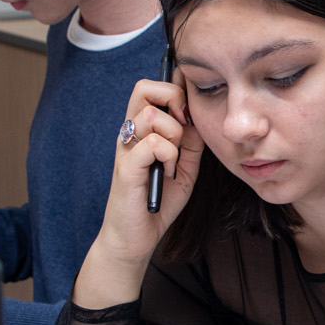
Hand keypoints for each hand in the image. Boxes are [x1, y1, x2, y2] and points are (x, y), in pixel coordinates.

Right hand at [71, 78, 203, 307]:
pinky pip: (153, 143)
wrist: (137, 237)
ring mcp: (126, 148)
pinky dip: (170, 156)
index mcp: (142, 130)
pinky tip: (168, 173)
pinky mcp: (126, 167)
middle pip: (144, 88)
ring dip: (174, 135)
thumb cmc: (159, 202)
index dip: (175, 88)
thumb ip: (192, 142)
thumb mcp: (185, 167)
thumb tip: (198, 116)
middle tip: (184, 126)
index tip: (189, 113)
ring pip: (152, 115)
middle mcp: (130, 133)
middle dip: (173, 99)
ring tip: (174, 159)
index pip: (151, 87)